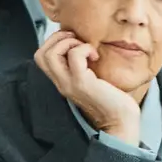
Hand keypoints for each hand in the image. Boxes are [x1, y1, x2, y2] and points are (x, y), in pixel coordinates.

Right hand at [33, 29, 142, 145]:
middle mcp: (61, 83)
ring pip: (50, 55)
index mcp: (62, 81)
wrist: (121, 122)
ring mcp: (69, 84)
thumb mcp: (90, 80)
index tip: (74, 41)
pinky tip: (95, 56)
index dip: (53, 42)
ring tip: (85, 48)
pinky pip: (74, 57)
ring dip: (68, 42)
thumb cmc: (112, 100)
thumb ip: (82, 67)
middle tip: (77, 40)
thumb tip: (85, 45)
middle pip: (40, 55)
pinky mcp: (82, 84)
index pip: (40, 58)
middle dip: (57, 38)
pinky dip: (84, 48)